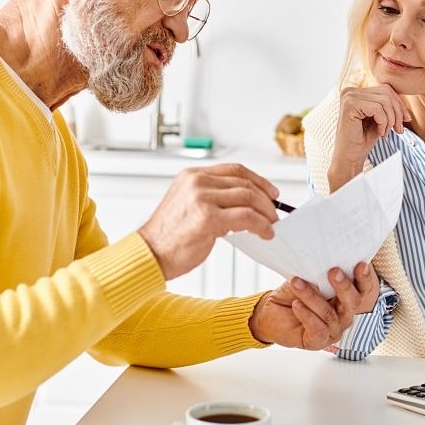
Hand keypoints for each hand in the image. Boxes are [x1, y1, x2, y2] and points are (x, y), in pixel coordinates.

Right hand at [137, 163, 278, 279]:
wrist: (151, 254)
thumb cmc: (169, 236)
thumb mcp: (188, 205)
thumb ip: (212, 197)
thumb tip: (244, 203)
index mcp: (192, 175)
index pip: (235, 170)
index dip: (258, 180)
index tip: (271, 192)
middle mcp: (197, 182)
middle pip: (245, 183)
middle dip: (266, 199)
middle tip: (274, 214)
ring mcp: (202, 198)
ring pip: (249, 198)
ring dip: (266, 213)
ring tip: (271, 225)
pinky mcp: (208, 217)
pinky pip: (246, 217)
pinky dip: (261, 225)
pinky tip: (265, 233)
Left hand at [248, 262, 378, 348]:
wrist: (270, 312)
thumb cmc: (293, 293)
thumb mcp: (307, 279)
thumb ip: (319, 274)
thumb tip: (326, 261)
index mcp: (346, 298)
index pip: (362, 289)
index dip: (364, 278)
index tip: (360, 265)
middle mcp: (344, 315)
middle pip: (353, 303)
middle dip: (344, 286)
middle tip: (334, 271)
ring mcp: (333, 330)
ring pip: (329, 314)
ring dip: (312, 296)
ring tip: (297, 283)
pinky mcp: (318, 341)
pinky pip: (317, 329)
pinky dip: (306, 315)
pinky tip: (296, 305)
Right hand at [328, 84, 411, 190]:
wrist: (349, 157)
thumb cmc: (363, 140)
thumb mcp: (379, 118)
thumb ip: (387, 105)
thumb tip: (404, 100)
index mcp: (356, 92)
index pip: (386, 89)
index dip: (399, 105)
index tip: (405, 120)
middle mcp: (350, 91)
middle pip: (387, 93)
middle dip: (398, 112)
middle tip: (399, 130)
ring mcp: (348, 97)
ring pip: (384, 101)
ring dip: (391, 119)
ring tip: (387, 133)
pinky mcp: (350, 105)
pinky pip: (377, 109)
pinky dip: (384, 122)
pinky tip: (380, 133)